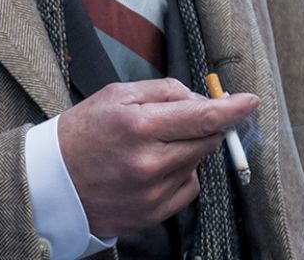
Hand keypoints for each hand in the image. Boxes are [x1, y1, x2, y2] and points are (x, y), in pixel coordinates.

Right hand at [57, 79, 257, 237]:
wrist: (52, 182)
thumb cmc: (82, 133)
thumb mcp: (113, 96)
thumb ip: (161, 91)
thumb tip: (200, 98)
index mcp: (138, 125)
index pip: (201, 116)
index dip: (232, 109)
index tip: (251, 101)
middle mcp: (149, 161)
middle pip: (206, 140)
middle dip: (205, 126)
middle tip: (179, 120)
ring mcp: (152, 191)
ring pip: (197, 163)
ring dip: (187, 149)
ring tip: (152, 146)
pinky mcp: (154, 212)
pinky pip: (188, 188)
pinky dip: (179, 174)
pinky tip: (152, 169)